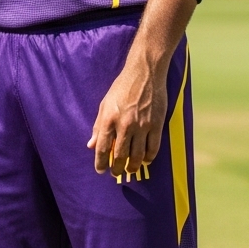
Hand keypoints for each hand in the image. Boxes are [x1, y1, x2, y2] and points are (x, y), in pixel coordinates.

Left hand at [87, 56, 168, 176]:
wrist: (144, 74)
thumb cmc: (121, 88)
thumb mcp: (104, 105)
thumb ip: (99, 126)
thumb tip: (91, 144)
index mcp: (109, 119)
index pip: (103, 147)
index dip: (100, 162)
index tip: (100, 170)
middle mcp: (125, 124)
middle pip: (120, 155)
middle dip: (116, 167)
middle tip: (115, 173)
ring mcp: (142, 126)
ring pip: (138, 155)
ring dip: (133, 166)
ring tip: (129, 170)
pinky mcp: (156, 125)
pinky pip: (153, 148)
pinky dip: (149, 158)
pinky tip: (146, 161)